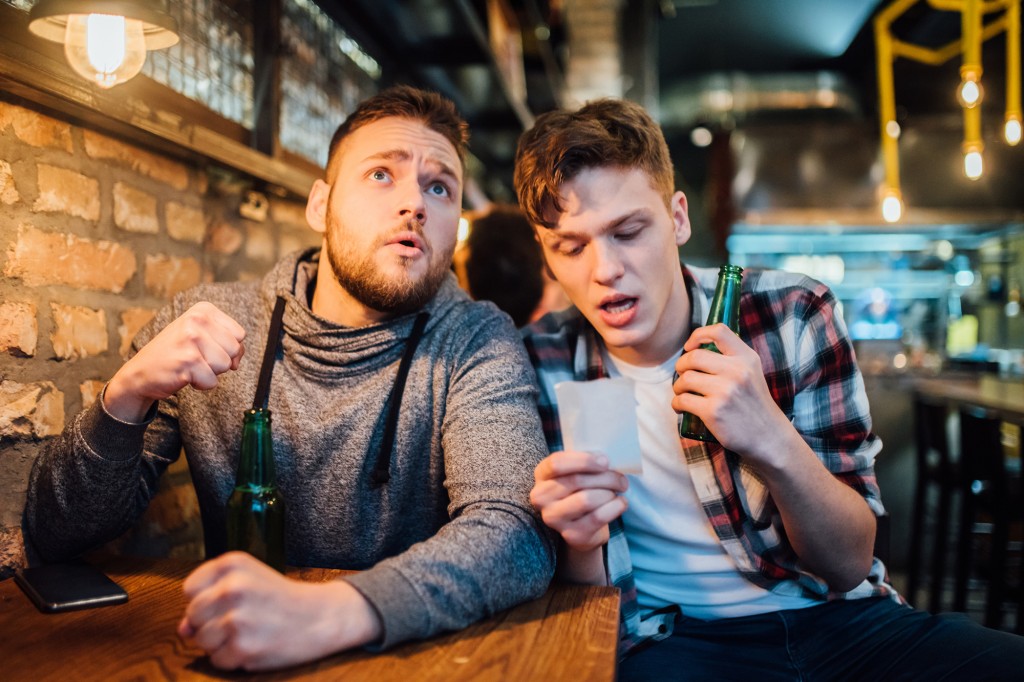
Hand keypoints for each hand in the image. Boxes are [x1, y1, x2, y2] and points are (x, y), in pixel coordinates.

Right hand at [105, 302, 245, 421]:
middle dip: (220, 361)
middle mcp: (197, 319)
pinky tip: (184, 375)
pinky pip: (212, 381)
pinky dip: (201, 384)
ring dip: (210, 372)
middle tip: (196, 358)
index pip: (240, 334)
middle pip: (235, 350)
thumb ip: (226, 341)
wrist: (140, 372)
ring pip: (225, 365)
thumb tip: (237, 361)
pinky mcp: (187, 360)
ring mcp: (191, 339)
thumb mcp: (201, 335)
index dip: (228, 348)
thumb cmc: (175, 354)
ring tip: (190, 366)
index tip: (207, 349)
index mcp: (203, 309)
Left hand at [178, 552, 381, 670]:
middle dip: (210, 623)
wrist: (321, 617)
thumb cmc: (281, 599)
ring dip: (220, 643)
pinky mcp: (244, 647)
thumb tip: (183, 630)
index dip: (205, 600)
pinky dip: (232, 659)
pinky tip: (255, 645)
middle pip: (192, 616)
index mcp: (233, 564)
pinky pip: (217, 660)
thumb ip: (211, 598)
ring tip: (249, 632)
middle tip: (242, 619)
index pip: (189, 589)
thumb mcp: (248, 581)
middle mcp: (233, 587)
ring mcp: (238, 618)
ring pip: (201, 640)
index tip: (230, 601)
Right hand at [529, 450, 628, 552]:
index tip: (605, 462)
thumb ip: (585, 462)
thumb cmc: (579, 491)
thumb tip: (604, 460)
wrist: (581, 526)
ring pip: (586, 499)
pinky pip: (598, 517)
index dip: (584, 461)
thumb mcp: (576, 472)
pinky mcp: (571, 534)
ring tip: (617, 491)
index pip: (557, 463)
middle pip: (576, 480)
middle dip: (605, 477)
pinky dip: (615, 507)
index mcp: (542, 475)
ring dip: (609, 493)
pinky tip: (621, 503)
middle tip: (621, 479)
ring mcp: (554, 518)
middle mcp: (541, 497)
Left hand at [672, 323, 792, 462]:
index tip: (690, 347)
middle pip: (693, 356)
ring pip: (685, 379)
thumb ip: (731, 359)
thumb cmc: (754, 405)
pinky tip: (681, 407)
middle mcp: (737, 371)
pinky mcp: (713, 411)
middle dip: (681, 366)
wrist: (768, 437)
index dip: (697, 335)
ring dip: (678, 386)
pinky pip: (682, 400)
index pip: (719, 331)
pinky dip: (677, 403)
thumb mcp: (751, 373)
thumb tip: (697, 348)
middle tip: (683, 376)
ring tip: (682, 392)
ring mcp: (724, 391)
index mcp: (746, 358)